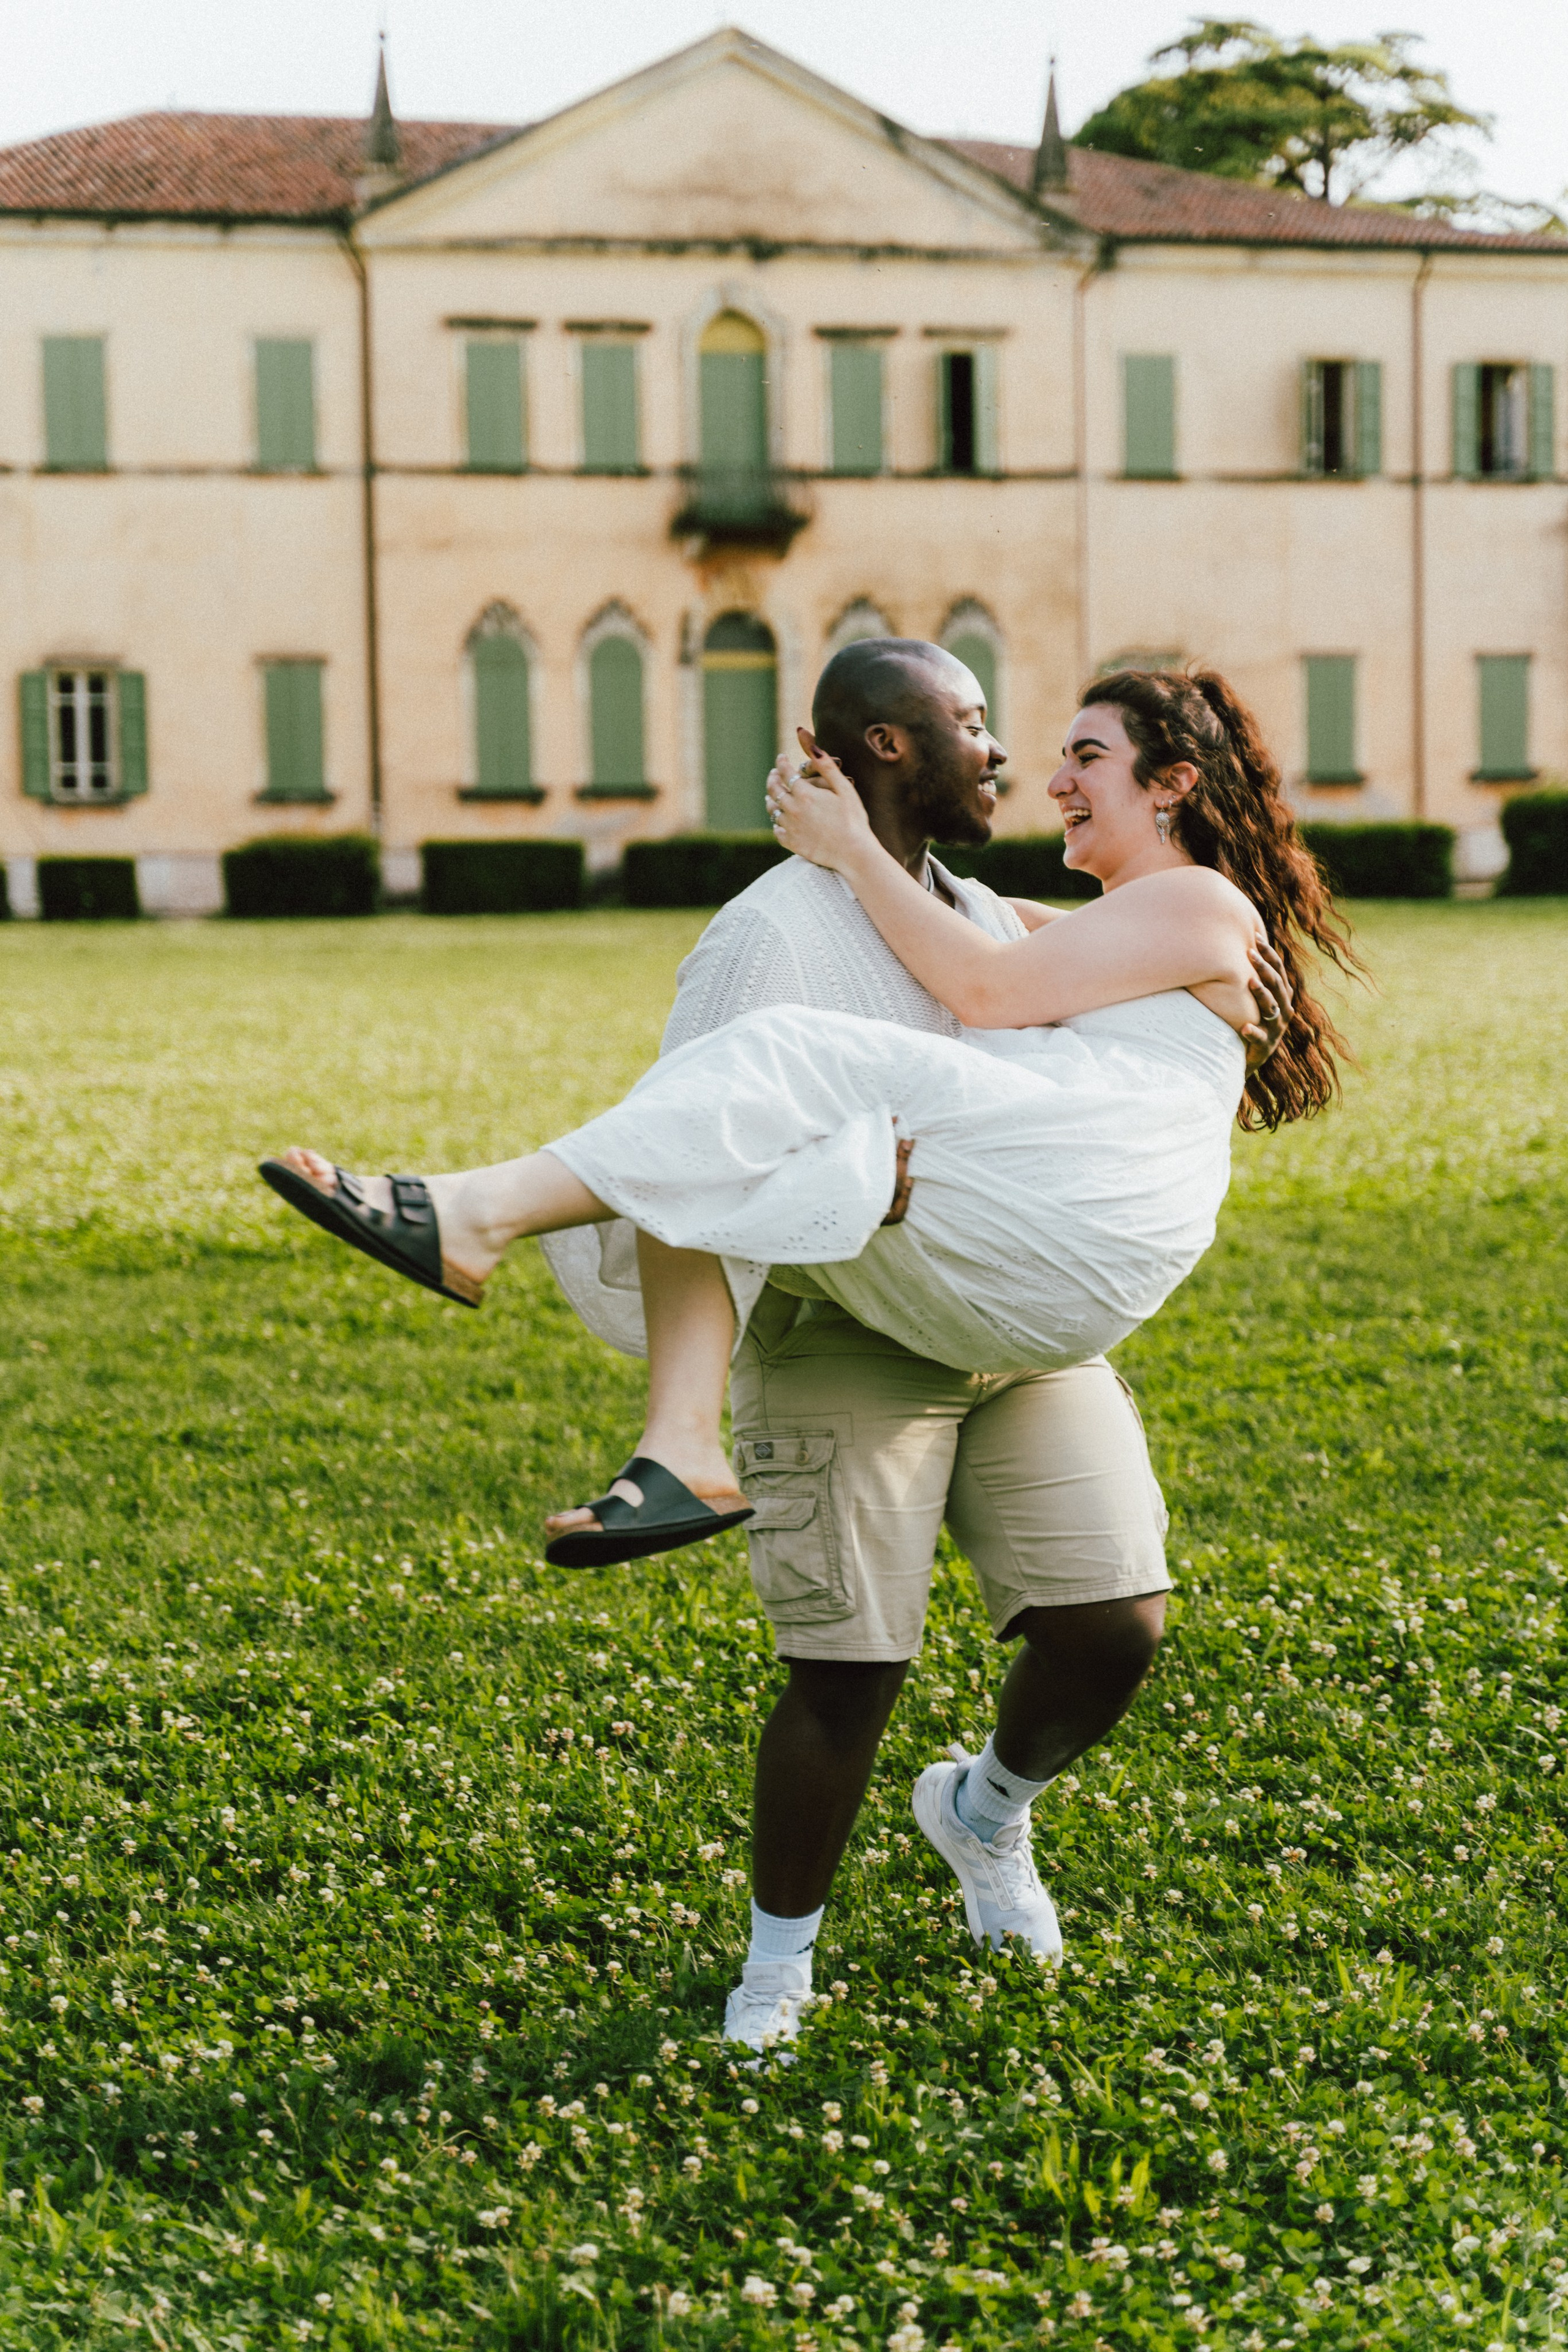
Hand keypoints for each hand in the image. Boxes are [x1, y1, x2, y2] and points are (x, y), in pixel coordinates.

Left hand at [764, 729, 875, 873]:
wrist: (854, 853)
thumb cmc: (854, 819)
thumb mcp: (844, 789)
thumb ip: (827, 767)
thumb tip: (813, 746)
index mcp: (805, 794)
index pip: (785, 772)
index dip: (782, 762)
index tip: (781, 757)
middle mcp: (793, 810)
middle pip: (774, 790)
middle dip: (773, 778)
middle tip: (774, 774)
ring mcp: (791, 828)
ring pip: (773, 810)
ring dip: (771, 800)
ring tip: (772, 796)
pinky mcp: (792, 844)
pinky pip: (777, 831)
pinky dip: (776, 823)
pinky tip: (779, 821)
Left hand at [1240, 938, 1293, 1070]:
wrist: (1250, 1057)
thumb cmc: (1251, 1019)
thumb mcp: (1256, 999)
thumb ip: (1255, 977)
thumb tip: (1242, 946)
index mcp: (1282, 996)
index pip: (1278, 970)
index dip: (1269, 954)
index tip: (1255, 937)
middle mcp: (1283, 1010)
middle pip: (1276, 985)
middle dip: (1264, 967)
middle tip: (1249, 953)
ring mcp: (1275, 1029)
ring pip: (1271, 1008)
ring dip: (1262, 994)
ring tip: (1250, 981)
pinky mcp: (1265, 1046)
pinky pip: (1259, 1038)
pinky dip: (1253, 1032)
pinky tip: (1244, 1027)